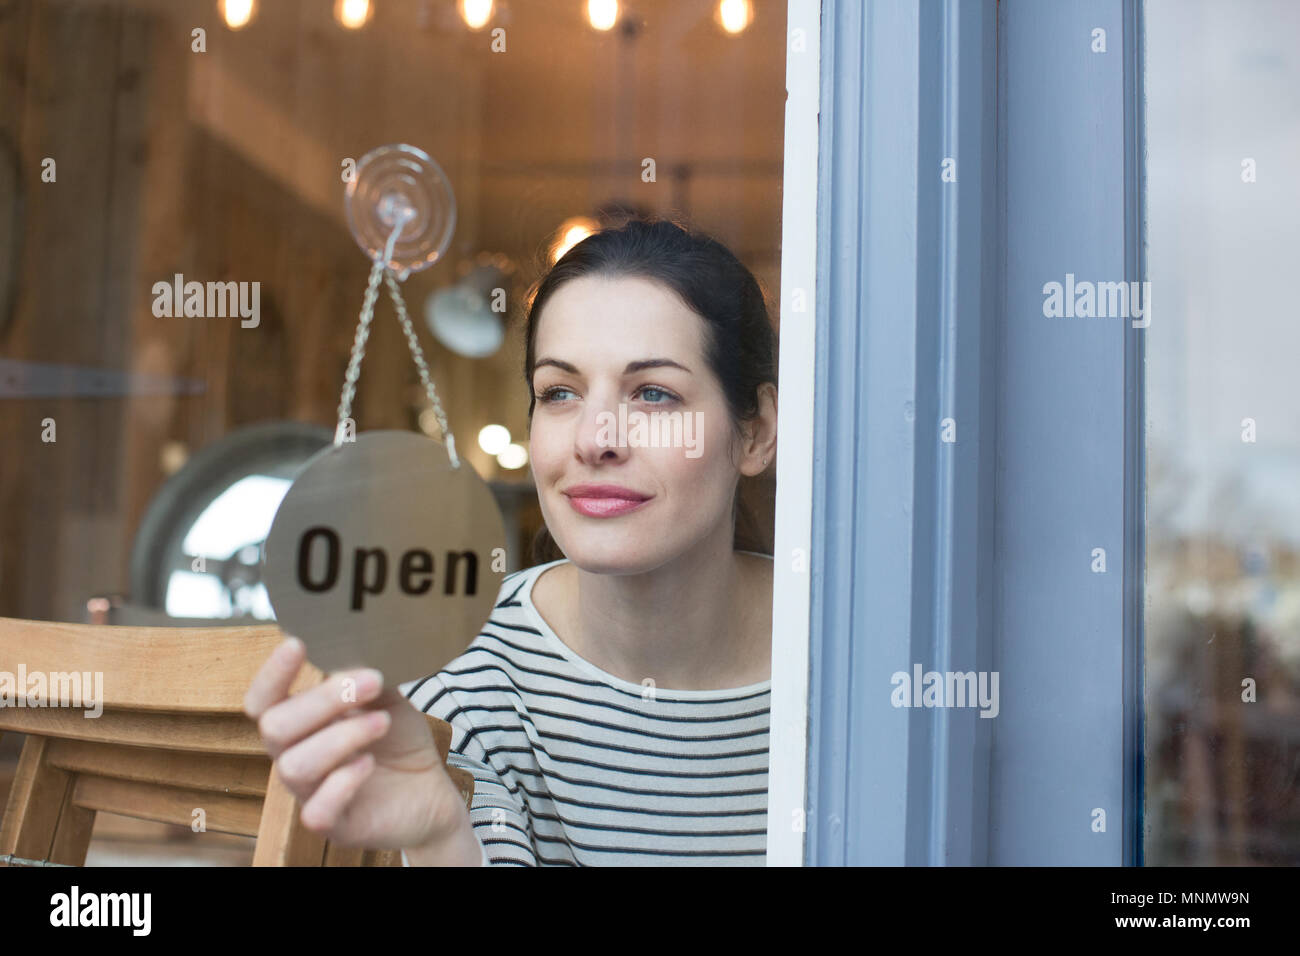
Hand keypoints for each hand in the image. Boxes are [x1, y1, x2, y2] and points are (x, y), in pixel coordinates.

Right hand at [243, 636, 468, 851]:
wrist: (431, 788)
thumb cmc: (398, 740)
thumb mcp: (386, 698)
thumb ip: (365, 674)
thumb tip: (352, 642)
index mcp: (301, 723)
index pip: (263, 701)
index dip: (271, 674)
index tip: (297, 644)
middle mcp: (295, 756)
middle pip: (275, 727)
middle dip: (323, 699)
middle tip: (371, 682)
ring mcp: (310, 793)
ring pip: (295, 766)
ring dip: (342, 736)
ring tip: (381, 722)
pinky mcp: (334, 824)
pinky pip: (316, 811)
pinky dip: (342, 783)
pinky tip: (368, 764)